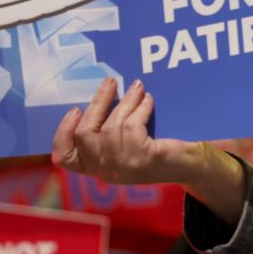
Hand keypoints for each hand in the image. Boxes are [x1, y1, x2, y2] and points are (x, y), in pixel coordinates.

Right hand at [52, 78, 246, 222]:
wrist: (190, 167)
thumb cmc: (155, 151)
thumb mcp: (124, 146)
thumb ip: (106, 132)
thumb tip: (95, 98)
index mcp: (97, 169)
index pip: (65, 158)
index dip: (62, 133)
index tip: (73, 110)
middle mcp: (106, 172)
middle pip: (85, 134)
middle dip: (98, 103)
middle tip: (110, 81)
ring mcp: (124, 167)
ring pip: (112, 126)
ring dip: (125, 101)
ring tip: (136, 87)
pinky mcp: (144, 159)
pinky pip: (133, 126)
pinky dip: (140, 108)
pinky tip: (148, 101)